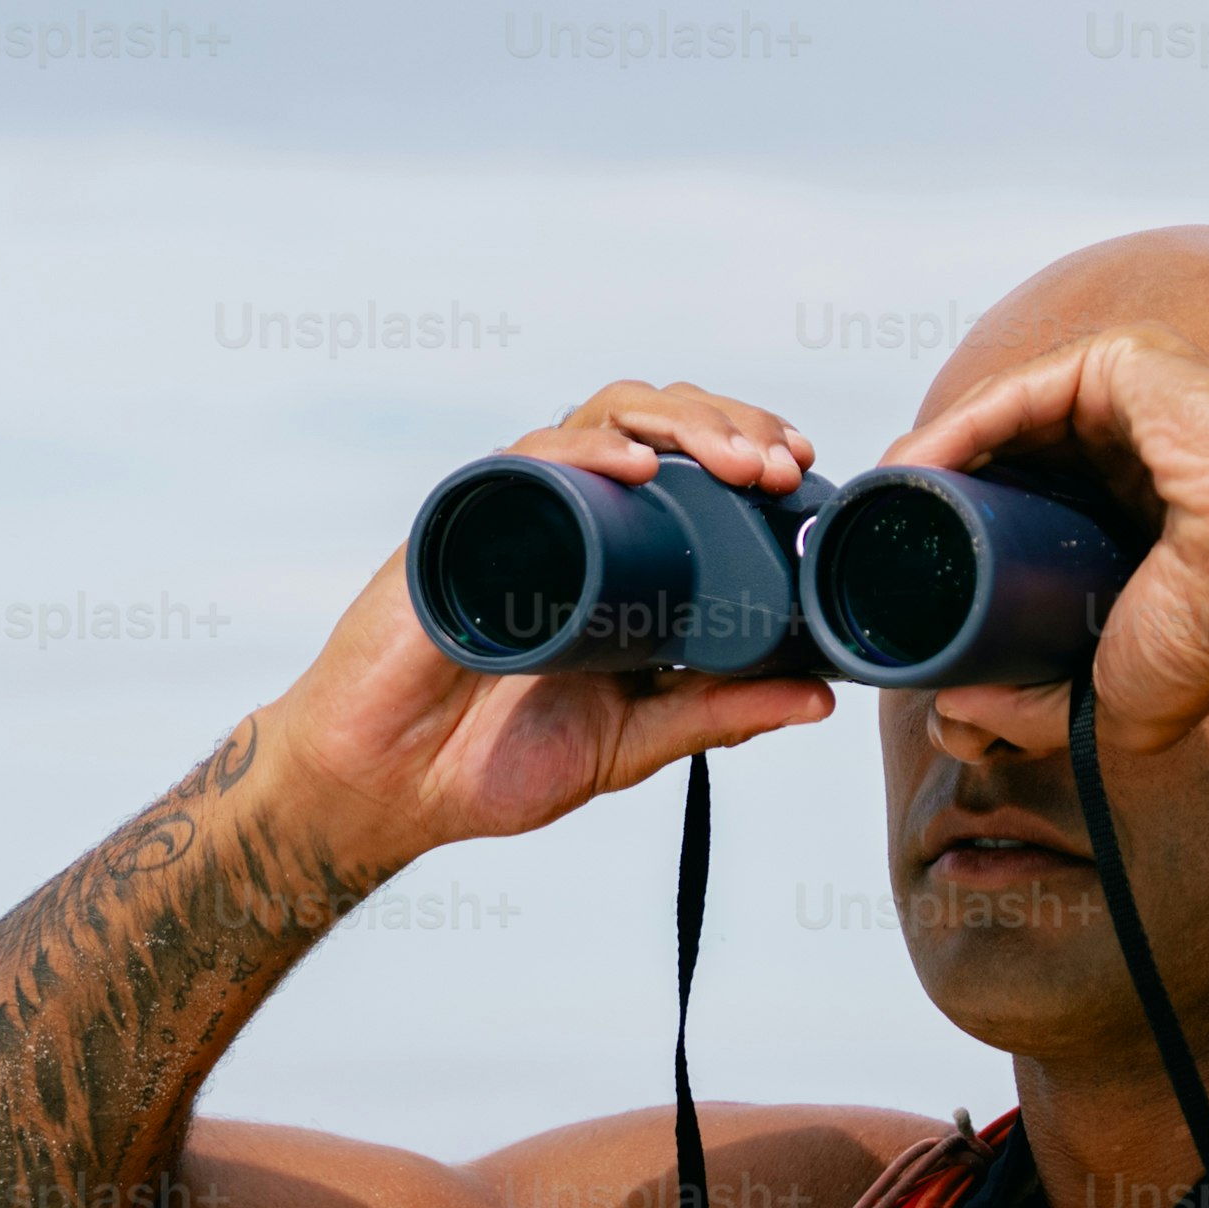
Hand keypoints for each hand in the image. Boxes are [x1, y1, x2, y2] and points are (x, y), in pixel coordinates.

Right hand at [265, 383, 839, 872]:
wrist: (387, 789)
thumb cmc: (494, 761)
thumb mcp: (634, 742)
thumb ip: (718, 714)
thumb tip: (820, 697)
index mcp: (617, 555)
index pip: (693, 466)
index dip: (751, 449)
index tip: (805, 473)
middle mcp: (571, 515)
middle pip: (660, 424)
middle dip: (732, 427)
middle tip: (781, 468)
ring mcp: (517, 511)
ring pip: (605, 418)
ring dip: (681, 425)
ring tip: (735, 462)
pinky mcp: (464, 521)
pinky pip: (527, 460)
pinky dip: (585, 449)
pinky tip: (637, 464)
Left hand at [878, 330, 1208, 754]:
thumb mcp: (1107, 699)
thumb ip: (1031, 708)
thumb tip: (951, 715)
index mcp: (1134, 512)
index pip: (1026, 508)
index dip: (958, 534)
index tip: (897, 571)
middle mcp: (1131, 448)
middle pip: (1005, 457)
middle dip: (932, 495)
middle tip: (871, 537)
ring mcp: (1131, 401)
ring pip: (1003, 421)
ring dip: (930, 459)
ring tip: (877, 506)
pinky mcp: (1126, 364)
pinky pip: (1018, 393)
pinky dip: (957, 429)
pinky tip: (909, 468)